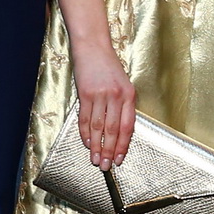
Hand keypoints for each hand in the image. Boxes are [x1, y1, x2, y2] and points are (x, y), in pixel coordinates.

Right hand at [75, 44, 137, 170]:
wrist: (93, 48)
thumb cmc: (109, 67)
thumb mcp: (124, 85)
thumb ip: (123, 106)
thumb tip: (120, 131)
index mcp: (129, 95)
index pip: (128, 127)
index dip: (124, 145)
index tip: (120, 159)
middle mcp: (116, 96)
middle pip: (113, 130)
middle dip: (110, 150)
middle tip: (106, 166)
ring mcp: (100, 95)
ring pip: (98, 127)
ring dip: (96, 146)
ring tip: (95, 159)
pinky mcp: (85, 94)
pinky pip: (85, 118)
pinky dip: (85, 133)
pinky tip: (87, 143)